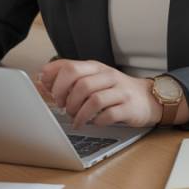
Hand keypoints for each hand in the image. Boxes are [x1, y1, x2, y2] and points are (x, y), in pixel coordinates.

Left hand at [38, 59, 162, 127]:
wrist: (147, 98)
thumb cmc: (114, 90)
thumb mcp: (92, 78)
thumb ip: (69, 78)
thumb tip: (40, 80)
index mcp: (95, 67)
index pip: (70, 67)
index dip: (55, 81)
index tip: (51, 93)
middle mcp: (107, 76)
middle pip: (80, 83)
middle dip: (67, 99)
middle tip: (63, 108)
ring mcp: (120, 91)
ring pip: (94, 99)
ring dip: (79, 113)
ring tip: (76, 120)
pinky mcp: (128, 107)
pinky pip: (109, 114)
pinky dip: (97, 121)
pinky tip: (94, 122)